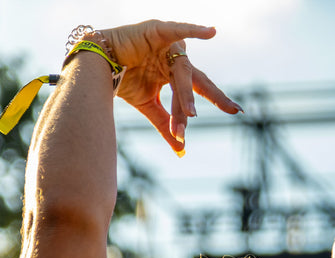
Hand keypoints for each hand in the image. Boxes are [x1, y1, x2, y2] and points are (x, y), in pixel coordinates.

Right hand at [98, 20, 241, 152]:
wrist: (95, 62)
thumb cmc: (123, 78)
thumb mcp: (148, 106)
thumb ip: (166, 125)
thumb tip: (181, 151)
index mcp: (176, 75)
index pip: (200, 89)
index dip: (219, 99)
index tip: (239, 111)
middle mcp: (175, 60)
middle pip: (195, 82)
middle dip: (214, 96)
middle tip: (232, 110)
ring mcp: (168, 46)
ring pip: (182, 71)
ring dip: (184, 94)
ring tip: (190, 115)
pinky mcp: (158, 32)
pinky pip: (178, 30)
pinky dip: (193, 31)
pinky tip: (211, 32)